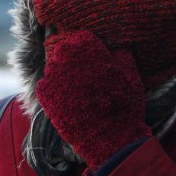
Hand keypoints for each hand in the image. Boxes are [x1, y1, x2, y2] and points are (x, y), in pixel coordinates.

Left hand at [36, 31, 150, 168]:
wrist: (111, 137)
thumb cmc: (125, 105)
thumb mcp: (131, 75)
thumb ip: (122, 55)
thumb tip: (116, 46)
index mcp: (89, 50)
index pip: (81, 38)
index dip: (88, 47)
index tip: (93, 56)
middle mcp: (68, 60)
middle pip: (64, 50)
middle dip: (73, 58)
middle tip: (84, 71)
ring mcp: (54, 78)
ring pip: (53, 67)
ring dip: (62, 73)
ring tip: (75, 87)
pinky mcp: (46, 97)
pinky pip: (44, 85)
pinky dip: (53, 89)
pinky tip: (66, 97)